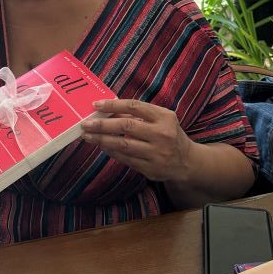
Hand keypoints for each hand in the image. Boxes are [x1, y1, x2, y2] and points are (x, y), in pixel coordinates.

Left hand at [81, 98, 196, 184]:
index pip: (134, 106)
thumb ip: (139, 114)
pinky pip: (126, 159)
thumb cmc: (169, 134)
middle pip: (126, 126)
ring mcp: (156, 153)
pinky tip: (102, 147)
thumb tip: (108, 110)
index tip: (96, 105)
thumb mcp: (161, 119)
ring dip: (102, 140)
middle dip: (102, 125)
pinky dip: (111, 152)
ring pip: (123, 145)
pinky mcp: (150, 169)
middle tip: (85, 124)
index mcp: (164, 117)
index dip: (113, 105)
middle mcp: (161, 134)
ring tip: (88, 136)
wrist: (186, 161)